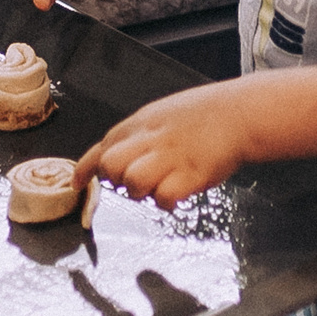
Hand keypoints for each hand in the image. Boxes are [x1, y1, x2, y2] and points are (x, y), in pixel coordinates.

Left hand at [74, 83, 249, 208]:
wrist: (239, 114)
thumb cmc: (203, 114)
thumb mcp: (162, 114)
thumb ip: (138, 134)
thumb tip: (116, 154)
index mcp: (142, 124)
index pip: (102, 146)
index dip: (86, 168)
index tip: (77, 182)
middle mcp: (151, 139)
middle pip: (111, 166)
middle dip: (117, 179)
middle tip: (136, 179)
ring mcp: (169, 157)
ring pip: (133, 182)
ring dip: (142, 191)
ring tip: (159, 185)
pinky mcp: (189, 175)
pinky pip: (164, 197)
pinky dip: (167, 201)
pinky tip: (178, 192)